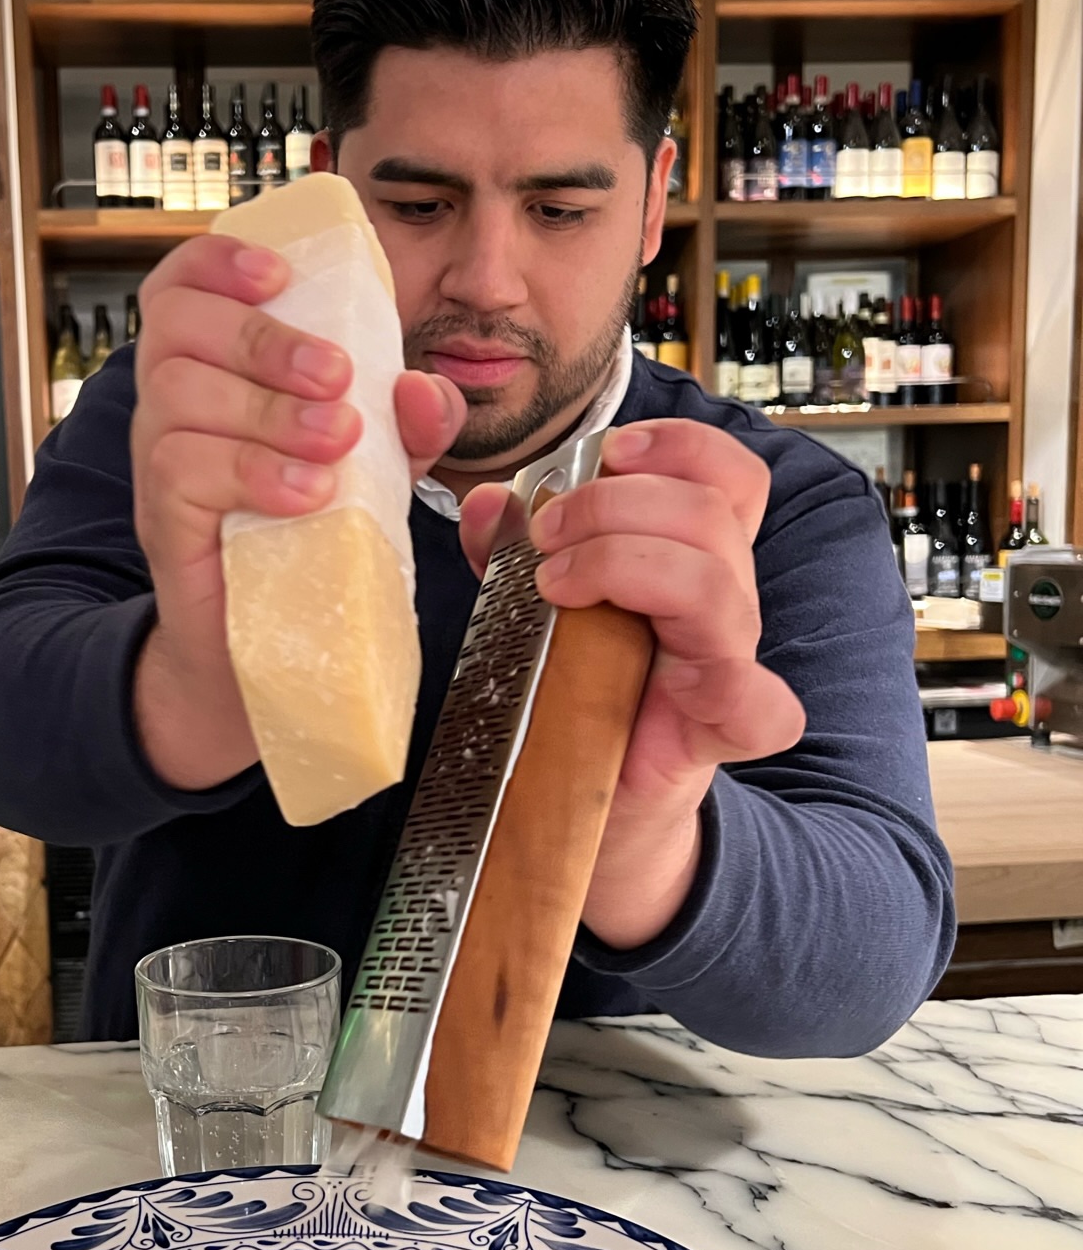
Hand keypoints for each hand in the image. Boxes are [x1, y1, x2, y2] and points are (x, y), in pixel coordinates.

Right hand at [131, 234, 464, 789]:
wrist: (274, 646)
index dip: (218, 260)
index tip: (278, 275)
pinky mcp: (162, 520)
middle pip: (178, 324)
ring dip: (267, 407)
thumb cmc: (318, 532)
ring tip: (337, 444)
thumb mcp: (382, 467)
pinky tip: (308, 494)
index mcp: (216, 366)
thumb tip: (424, 389)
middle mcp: (173, 401)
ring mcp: (159, 460)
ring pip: (179, 392)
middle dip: (265, 339)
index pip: (181, 281)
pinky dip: (253, 472)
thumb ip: (412, 423)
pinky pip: (184, 468)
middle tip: (339, 377)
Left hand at [457, 419, 804, 948]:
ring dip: (624, 562)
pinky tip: (663, 677)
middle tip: (544, 536)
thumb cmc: (577, 695)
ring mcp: (729, 661)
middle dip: (612, 505)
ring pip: (716, 581)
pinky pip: (759, 702)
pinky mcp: (726, 728)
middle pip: (709, 512)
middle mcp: (723, 599)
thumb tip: (490, 504)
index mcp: (691, 556)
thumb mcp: (536, 607)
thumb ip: (512, 551)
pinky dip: (725, 684)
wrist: (593, 803)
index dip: (679, 446)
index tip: (606, 453)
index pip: (727, 475)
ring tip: (553, 586)